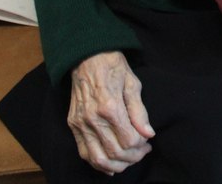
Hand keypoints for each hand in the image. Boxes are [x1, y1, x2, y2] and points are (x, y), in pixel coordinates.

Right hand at [68, 51, 154, 174]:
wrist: (87, 57)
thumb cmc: (113, 68)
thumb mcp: (133, 84)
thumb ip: (140, 111)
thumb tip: (149, 133)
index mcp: (110, 106)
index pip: (129, 140)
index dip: (142, 145)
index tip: (148, 141)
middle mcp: (92, 118)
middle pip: (115, 152)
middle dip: (133, 157)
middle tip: (143, 152)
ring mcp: (80, 123)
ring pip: (98, 158)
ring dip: (116, 165)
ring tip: (129, 159)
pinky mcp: (73, 125)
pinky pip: (84, 152)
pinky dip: (98, 163)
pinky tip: (111, 164)